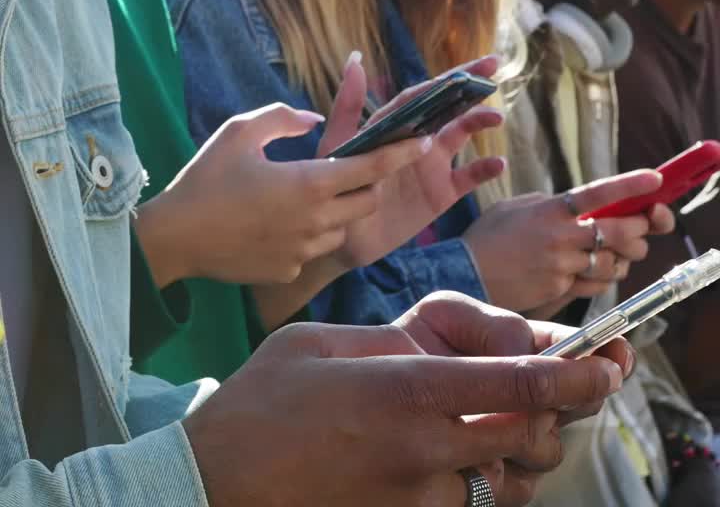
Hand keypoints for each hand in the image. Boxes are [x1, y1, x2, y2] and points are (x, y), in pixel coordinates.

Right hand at [134, 100, 429, 288]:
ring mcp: (304, 251)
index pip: (372, 166)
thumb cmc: (206, 178)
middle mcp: (315, 220)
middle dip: (369, 183)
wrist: (174, 239)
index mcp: (309, 182)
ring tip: (305, 194)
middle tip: (350, 167)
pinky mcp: (289, 272)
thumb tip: (314, 118)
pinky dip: (309, 233)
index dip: (402, 152)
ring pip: (343, 226)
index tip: (425, 140)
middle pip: (368, 201)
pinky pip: (315, 248)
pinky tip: (277, 222)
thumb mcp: (241, 131)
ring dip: (339, 209)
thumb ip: (284, 117)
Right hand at [183, 315, 623, 506]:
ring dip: (521, 453)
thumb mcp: (326, 342)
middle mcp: (423, 452)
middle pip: (528, 436)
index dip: (572, 376)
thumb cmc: (263, 402)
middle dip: (560, 412)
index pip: (517, 383)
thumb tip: (445, 347)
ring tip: (510, 421)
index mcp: (406, 391)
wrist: (214, 486)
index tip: (606, 365)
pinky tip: (460, 458)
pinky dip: (481, 482)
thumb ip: (395, 341)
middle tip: (565, 388)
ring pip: (506, 481)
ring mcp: (416, 500)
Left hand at [319, 54, 505, 267]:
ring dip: (478, 122)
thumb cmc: (334, 187)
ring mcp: (431, 164)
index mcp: (394, 123)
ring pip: (461, 134)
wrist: (341, 238)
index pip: (425, 93)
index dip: (448, 76)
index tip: (471, 63)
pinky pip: (468, 177)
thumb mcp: (338, 145)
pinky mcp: (441, 193)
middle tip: (494, 67)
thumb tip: (356, 60)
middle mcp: (416, 138)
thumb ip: (349, 105)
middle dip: (471, 87)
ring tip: (496, 118)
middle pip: (448, 105)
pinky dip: (484, 170)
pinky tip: (499, 164)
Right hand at [463, 168, 669, 314]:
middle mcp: (561, 237)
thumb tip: (583, 206)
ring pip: (613, 263)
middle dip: (639, 229)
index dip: (630, 186)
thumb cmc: (491, 234)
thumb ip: (553, 204)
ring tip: (616, 250)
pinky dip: (601, 276)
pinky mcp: (561, 289)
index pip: (599, 193)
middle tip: (642, 225)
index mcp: (551, 209)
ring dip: (623, 257)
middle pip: (619, 232)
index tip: (655, 179)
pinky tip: (592, 268)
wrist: (467, 272)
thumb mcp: (519, 206)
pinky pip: (595, 283)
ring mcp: (562, 266)